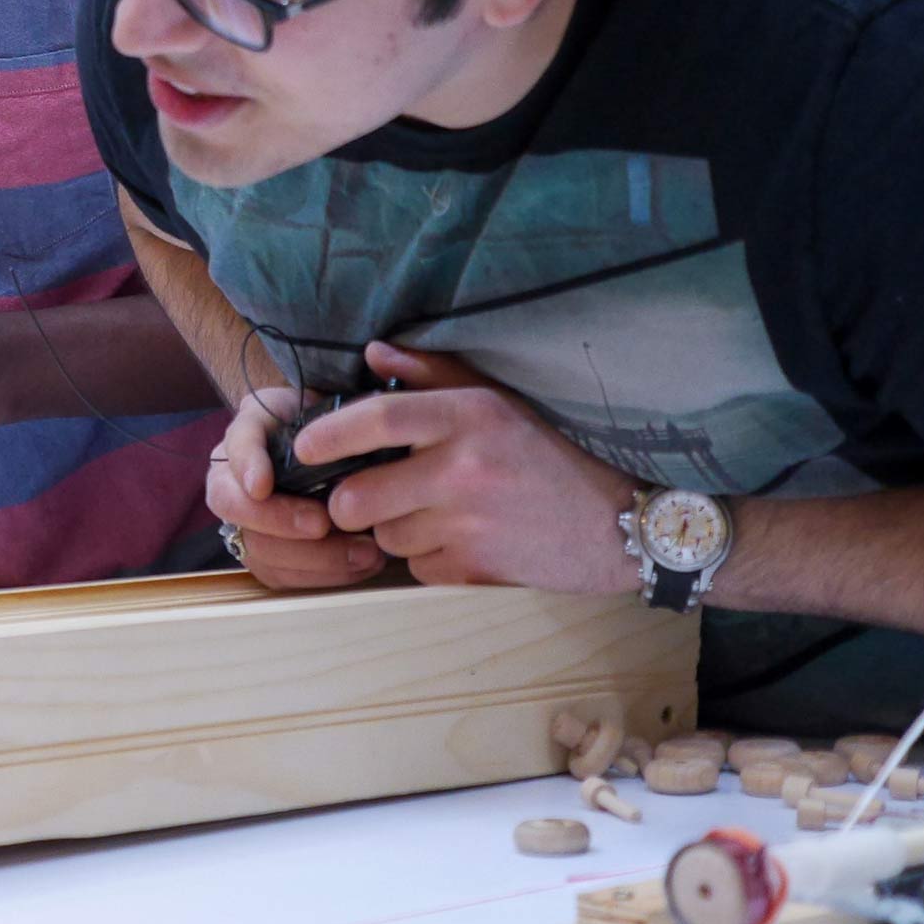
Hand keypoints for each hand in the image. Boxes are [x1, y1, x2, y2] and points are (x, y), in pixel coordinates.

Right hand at [205, 385, 385, 589]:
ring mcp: (248, 515)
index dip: (245, 465)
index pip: (235, 443)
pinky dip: (318, 575)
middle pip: (230, 504)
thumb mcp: (352, 400)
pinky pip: (278, 574)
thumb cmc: (354, 429)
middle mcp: (238, 472)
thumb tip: (377, 358)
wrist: (358, 461)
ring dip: (307, 556)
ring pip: (255, 547)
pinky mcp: (267, 551)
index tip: (264, 484)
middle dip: (275, 520)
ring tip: (363, 552)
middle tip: (322, 525)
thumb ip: (360, 391)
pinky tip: (358, 566)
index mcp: (254, 428)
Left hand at [305, 340, 639, 591]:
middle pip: (358, 498)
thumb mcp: (499, 400)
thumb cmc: (552, 453)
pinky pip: (417, 569)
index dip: (328, 434)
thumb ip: (433, 374)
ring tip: (440, 514)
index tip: (302, 444)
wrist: (621, 522)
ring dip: (397, 530)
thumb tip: (372, 352)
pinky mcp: (477, 570)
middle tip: (373, 494)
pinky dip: (428, 560)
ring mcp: (469, 524)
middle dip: (352, 502)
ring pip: (385, 538)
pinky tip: (464, 541)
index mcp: (469, 415)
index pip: (377, 419)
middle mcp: (464, 468)